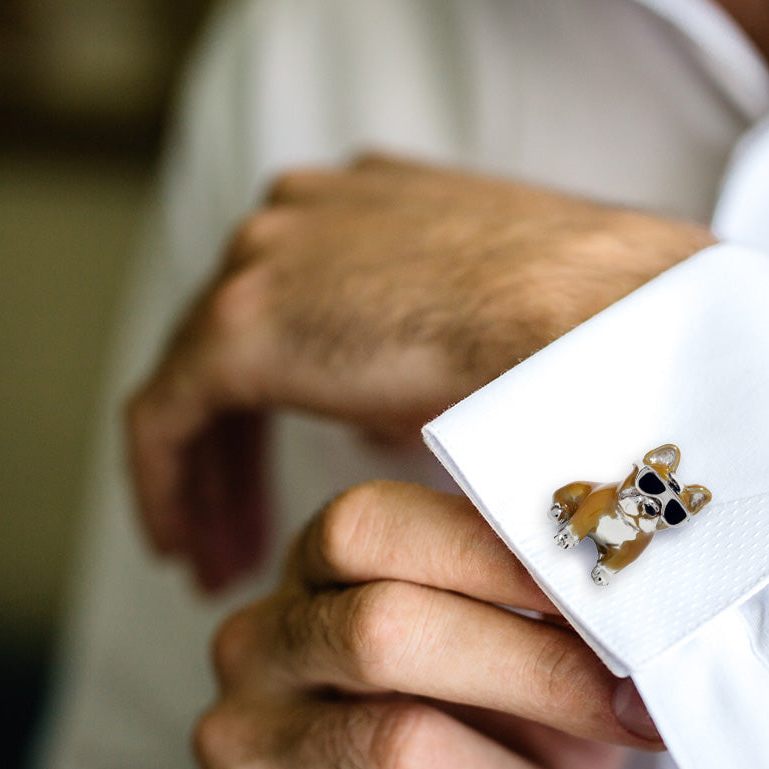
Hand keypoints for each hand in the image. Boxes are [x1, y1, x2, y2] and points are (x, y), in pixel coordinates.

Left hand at [126, 154, 713, 589]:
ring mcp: (269, 256)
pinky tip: (186, 550)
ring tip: (220, 562)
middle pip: (235, 343)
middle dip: (237, 450)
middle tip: (240, 535)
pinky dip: (169, 483)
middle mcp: (307, 215)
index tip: (291, 474)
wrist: (601, 318)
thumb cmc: (588, 332)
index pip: (300, 305)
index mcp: (372, 206)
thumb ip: (435, 363)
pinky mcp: (243, 323)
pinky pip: (167, 416)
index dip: (287, 400)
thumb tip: (393, 422)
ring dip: (209, 477)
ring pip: (198, 383)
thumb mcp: (506, 338)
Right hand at [194, 481, 661, 768]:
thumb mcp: (522, 675)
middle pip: (385, 629)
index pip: (374, 527)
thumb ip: (555, 627)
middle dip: (535, 671)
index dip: (492, 552)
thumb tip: (642, 604)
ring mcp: (239, 749)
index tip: (606, 594)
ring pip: (400, 747)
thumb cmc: (479, 753)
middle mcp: (260, 646)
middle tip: (631, 713)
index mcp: (320, 573)